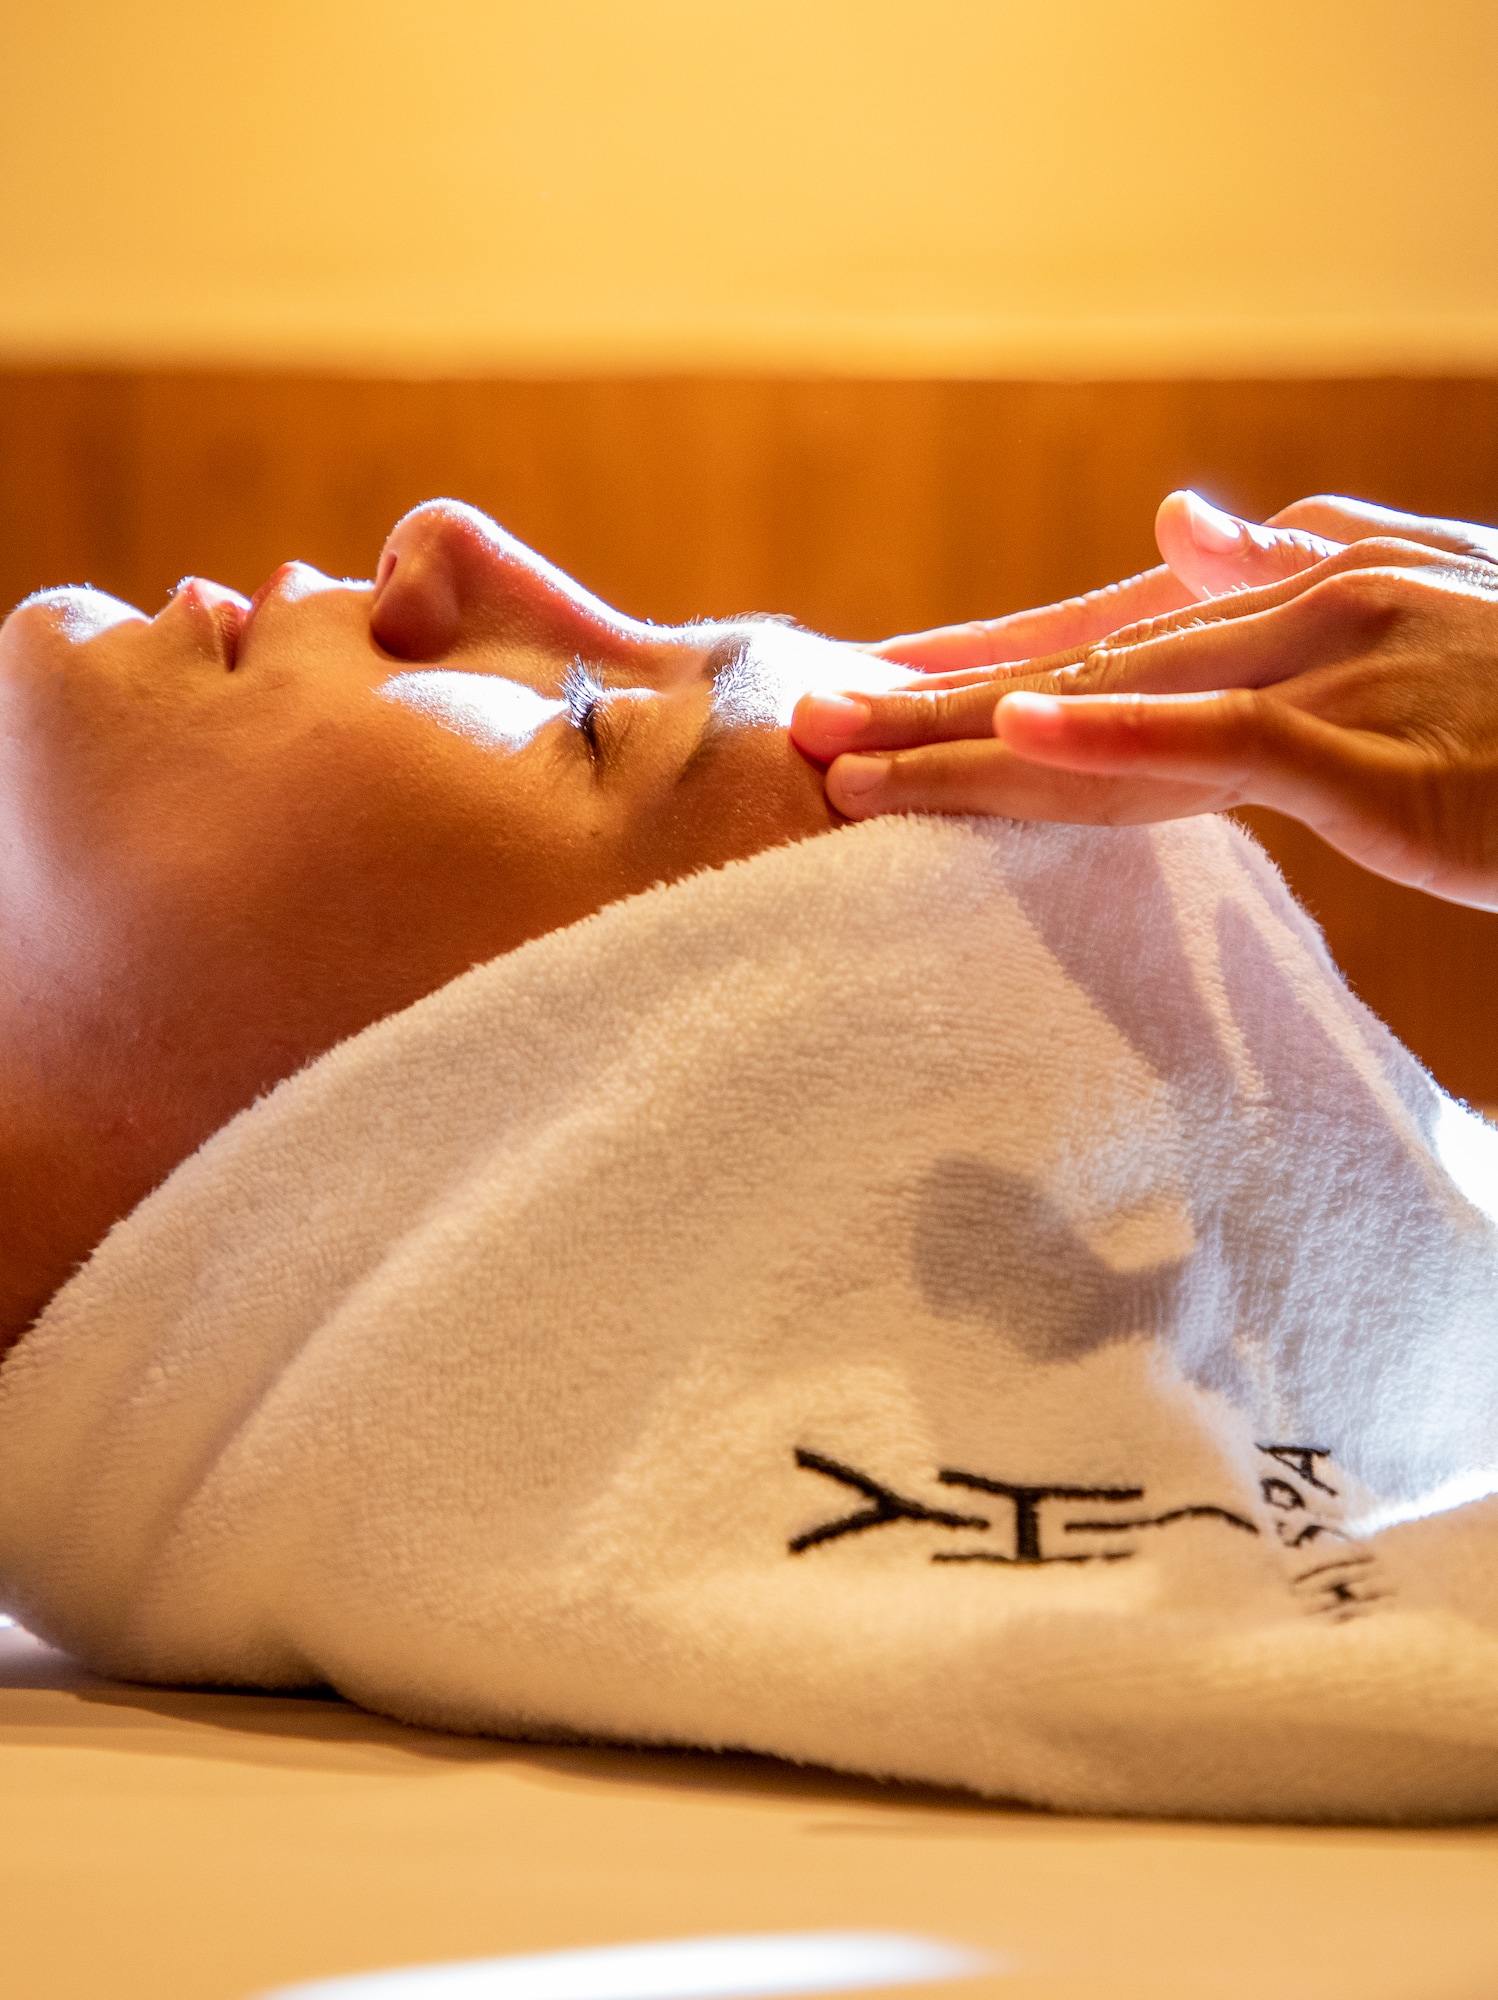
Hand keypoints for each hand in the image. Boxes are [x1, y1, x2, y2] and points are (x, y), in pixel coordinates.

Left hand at [794, 494, 1497, 909]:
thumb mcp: (1415, 622)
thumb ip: (1291, 575)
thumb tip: (1179, 519)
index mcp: (1303, 591)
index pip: (1109, 633)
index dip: (981, 661)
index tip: (870, 690)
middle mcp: (1305, 609)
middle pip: (1085, 664)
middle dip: (938, 700)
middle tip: (806, 730)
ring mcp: (1345, 674)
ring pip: (1125, 702)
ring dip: (977, 727)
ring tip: (853, 752)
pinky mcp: (1389, 759)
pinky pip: (1237, 748)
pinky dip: (1126, 739)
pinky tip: (1020, 738)